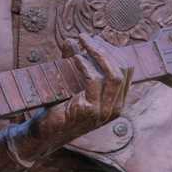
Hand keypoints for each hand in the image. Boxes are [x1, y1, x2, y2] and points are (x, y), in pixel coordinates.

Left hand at [23, 37, 130, 159]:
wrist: (44, 134)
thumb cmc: (58, 109)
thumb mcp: (71, 83)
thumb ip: (75, 63)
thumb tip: (73, 40)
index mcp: (116, 101)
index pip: (127, 69)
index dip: (112, 50)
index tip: (94, 40)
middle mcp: (115, 108)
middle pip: (123, 68)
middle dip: (105, 48)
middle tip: (86, 37)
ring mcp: (104, 112)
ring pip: (113, 74)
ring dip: (96, 52)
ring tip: (82, 41)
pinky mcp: (89, 112)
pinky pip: (93, 81)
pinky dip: (85, 65)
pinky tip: (75, 57)